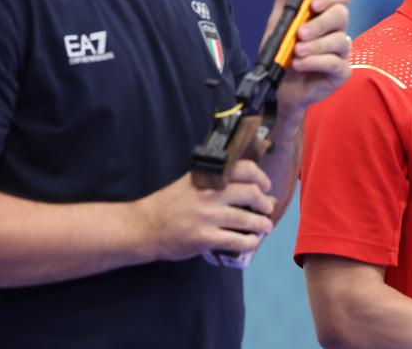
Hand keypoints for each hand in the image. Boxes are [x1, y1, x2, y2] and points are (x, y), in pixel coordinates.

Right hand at [132, 159, 275, 261]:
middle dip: (265, 203)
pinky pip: (237, 240)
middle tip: (267, 208)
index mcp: (208, 176)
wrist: (144, 227)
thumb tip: (249, 187)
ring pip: (248, 219)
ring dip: (262, 224)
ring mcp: (208, 216)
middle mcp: (210, 193)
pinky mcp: (205, 238)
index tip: (266, 186)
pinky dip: (250, 242)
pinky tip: (252, 242)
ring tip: (265, 226)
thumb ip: (215, 181)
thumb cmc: (169, 204)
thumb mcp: (190, 183)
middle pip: (252, 193)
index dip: (261, 177)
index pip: (244, 168)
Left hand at [264, 0, 351, 133]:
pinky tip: (300, 64)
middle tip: (300, 33)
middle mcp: (337, 30)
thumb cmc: (281, 54)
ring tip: (296, 52)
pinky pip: (335, 62)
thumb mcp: (278, 24)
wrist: (277, 88)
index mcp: (325, 15)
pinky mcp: (342, 72)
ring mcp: (342, 52)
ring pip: (339, 39)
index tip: (313, 4)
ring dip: (315, 45)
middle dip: (320, 23)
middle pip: (342, 15)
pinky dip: (315, 62)